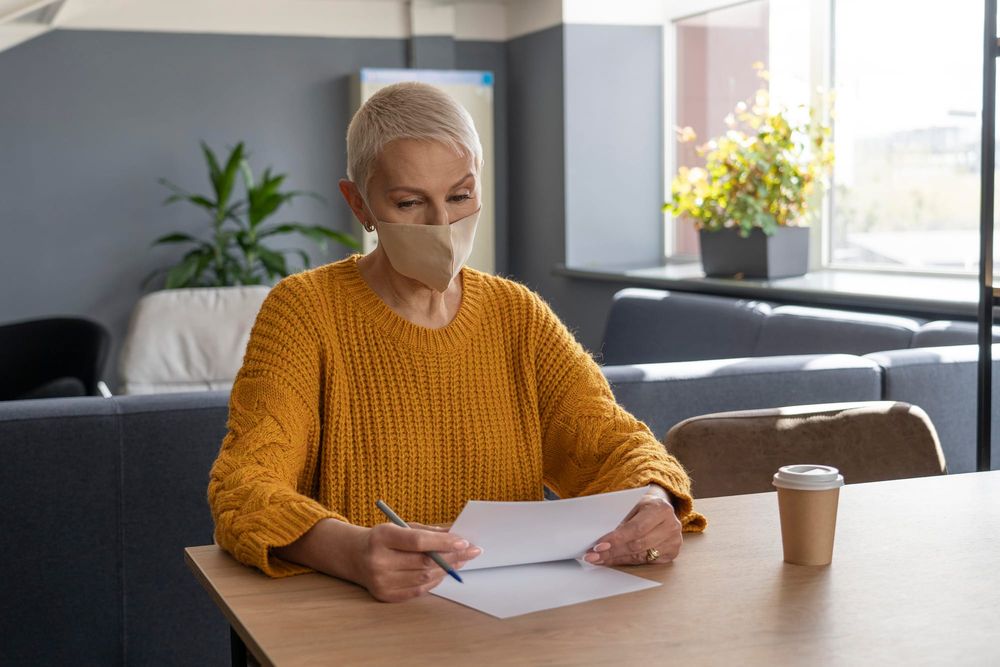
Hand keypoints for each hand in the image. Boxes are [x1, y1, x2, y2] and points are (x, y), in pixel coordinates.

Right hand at [350, 522, 480, 601]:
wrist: (355, 556)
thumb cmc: (383, 538)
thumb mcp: (401, 526)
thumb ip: (428, 531)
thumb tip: (456, 534)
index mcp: (382, 538)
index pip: (418, 542)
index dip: (443, 543)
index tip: (464, 542)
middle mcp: (379, 561)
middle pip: (424, 562)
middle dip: (452, 556)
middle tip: (470, 551)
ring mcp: (381, 581)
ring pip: (424, 578)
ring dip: (446, 570)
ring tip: (460, 560)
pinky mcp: (385, 595)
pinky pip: (418, 590)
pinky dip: (434, 581)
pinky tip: (444, 572)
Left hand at [582, 486, 681, 565]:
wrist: (662, 509)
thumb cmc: (644, 506)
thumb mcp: (633, 505)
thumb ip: (621, 519)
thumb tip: (600, 537)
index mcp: (661, 509)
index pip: (636, 528)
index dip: (616, 539)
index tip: (599, 545)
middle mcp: (671, 526)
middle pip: (637, 544)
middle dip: (613, 551)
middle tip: (593, 555)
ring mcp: (673, 541)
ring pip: (640, 556)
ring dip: (617, 558)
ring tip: (599, 558)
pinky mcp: (671, 553)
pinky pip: (645, 561)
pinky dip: (627, 561)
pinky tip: (613, 559)